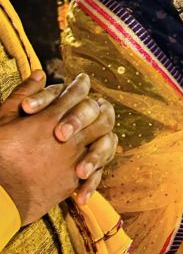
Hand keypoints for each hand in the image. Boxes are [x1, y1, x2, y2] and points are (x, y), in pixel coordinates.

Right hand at [0, 71, 115, 224]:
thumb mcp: (3, 118)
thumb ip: (24, 93)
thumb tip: (40, 74)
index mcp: (50, 118)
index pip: (75, 93)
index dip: (81, 85)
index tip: (83, 80)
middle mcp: (69, 136)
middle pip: (95, 113)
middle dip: (96, 106)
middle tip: (95, 103)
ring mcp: (74, 158)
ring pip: (102, 138)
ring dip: (101, 131)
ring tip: (98, 130)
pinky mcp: (74, 179)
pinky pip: (97, 166)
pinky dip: (98, 160)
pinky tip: (94, 156)